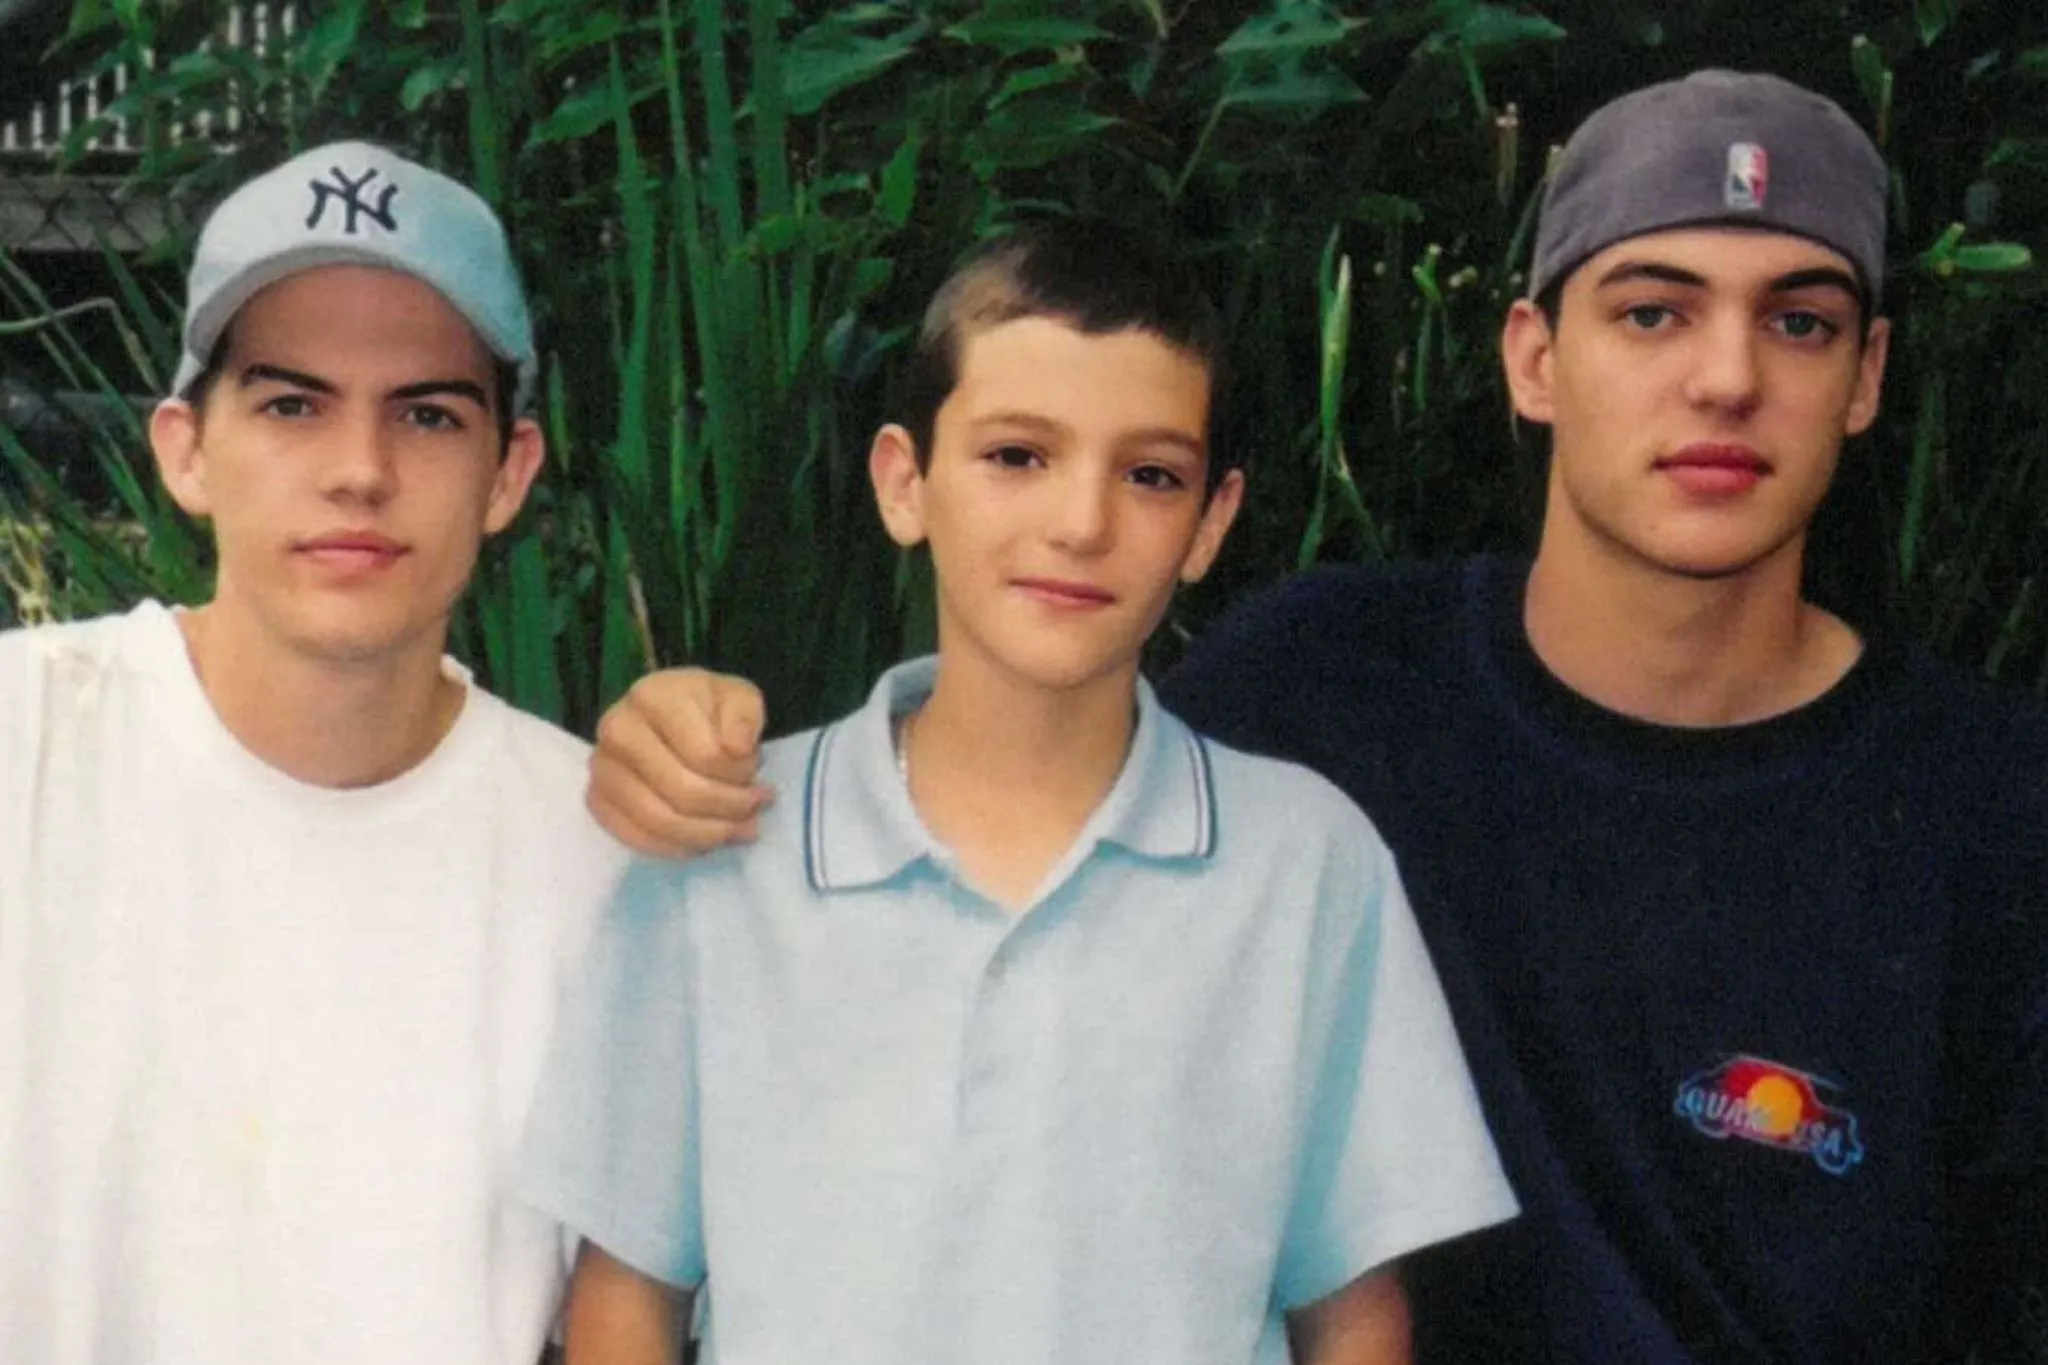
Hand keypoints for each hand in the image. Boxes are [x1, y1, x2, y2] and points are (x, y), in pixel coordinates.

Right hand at [588, 668, 772, 857]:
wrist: (677, 718)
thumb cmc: (710, 709)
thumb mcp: (739, 698)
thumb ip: (744, 717)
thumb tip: (737, 748)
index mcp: (653, 696)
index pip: (706, 756)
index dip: (741, 773)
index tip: (757, 770)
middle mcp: (617, 729)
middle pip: (683, 793)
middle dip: (730, 808)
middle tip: (757, 806)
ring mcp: (601, 767)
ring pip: (661, 822)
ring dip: (709, 834)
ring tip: (739, 828)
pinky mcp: (597, 800)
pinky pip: (638, 840)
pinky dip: (679, 848)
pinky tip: (705, 839)